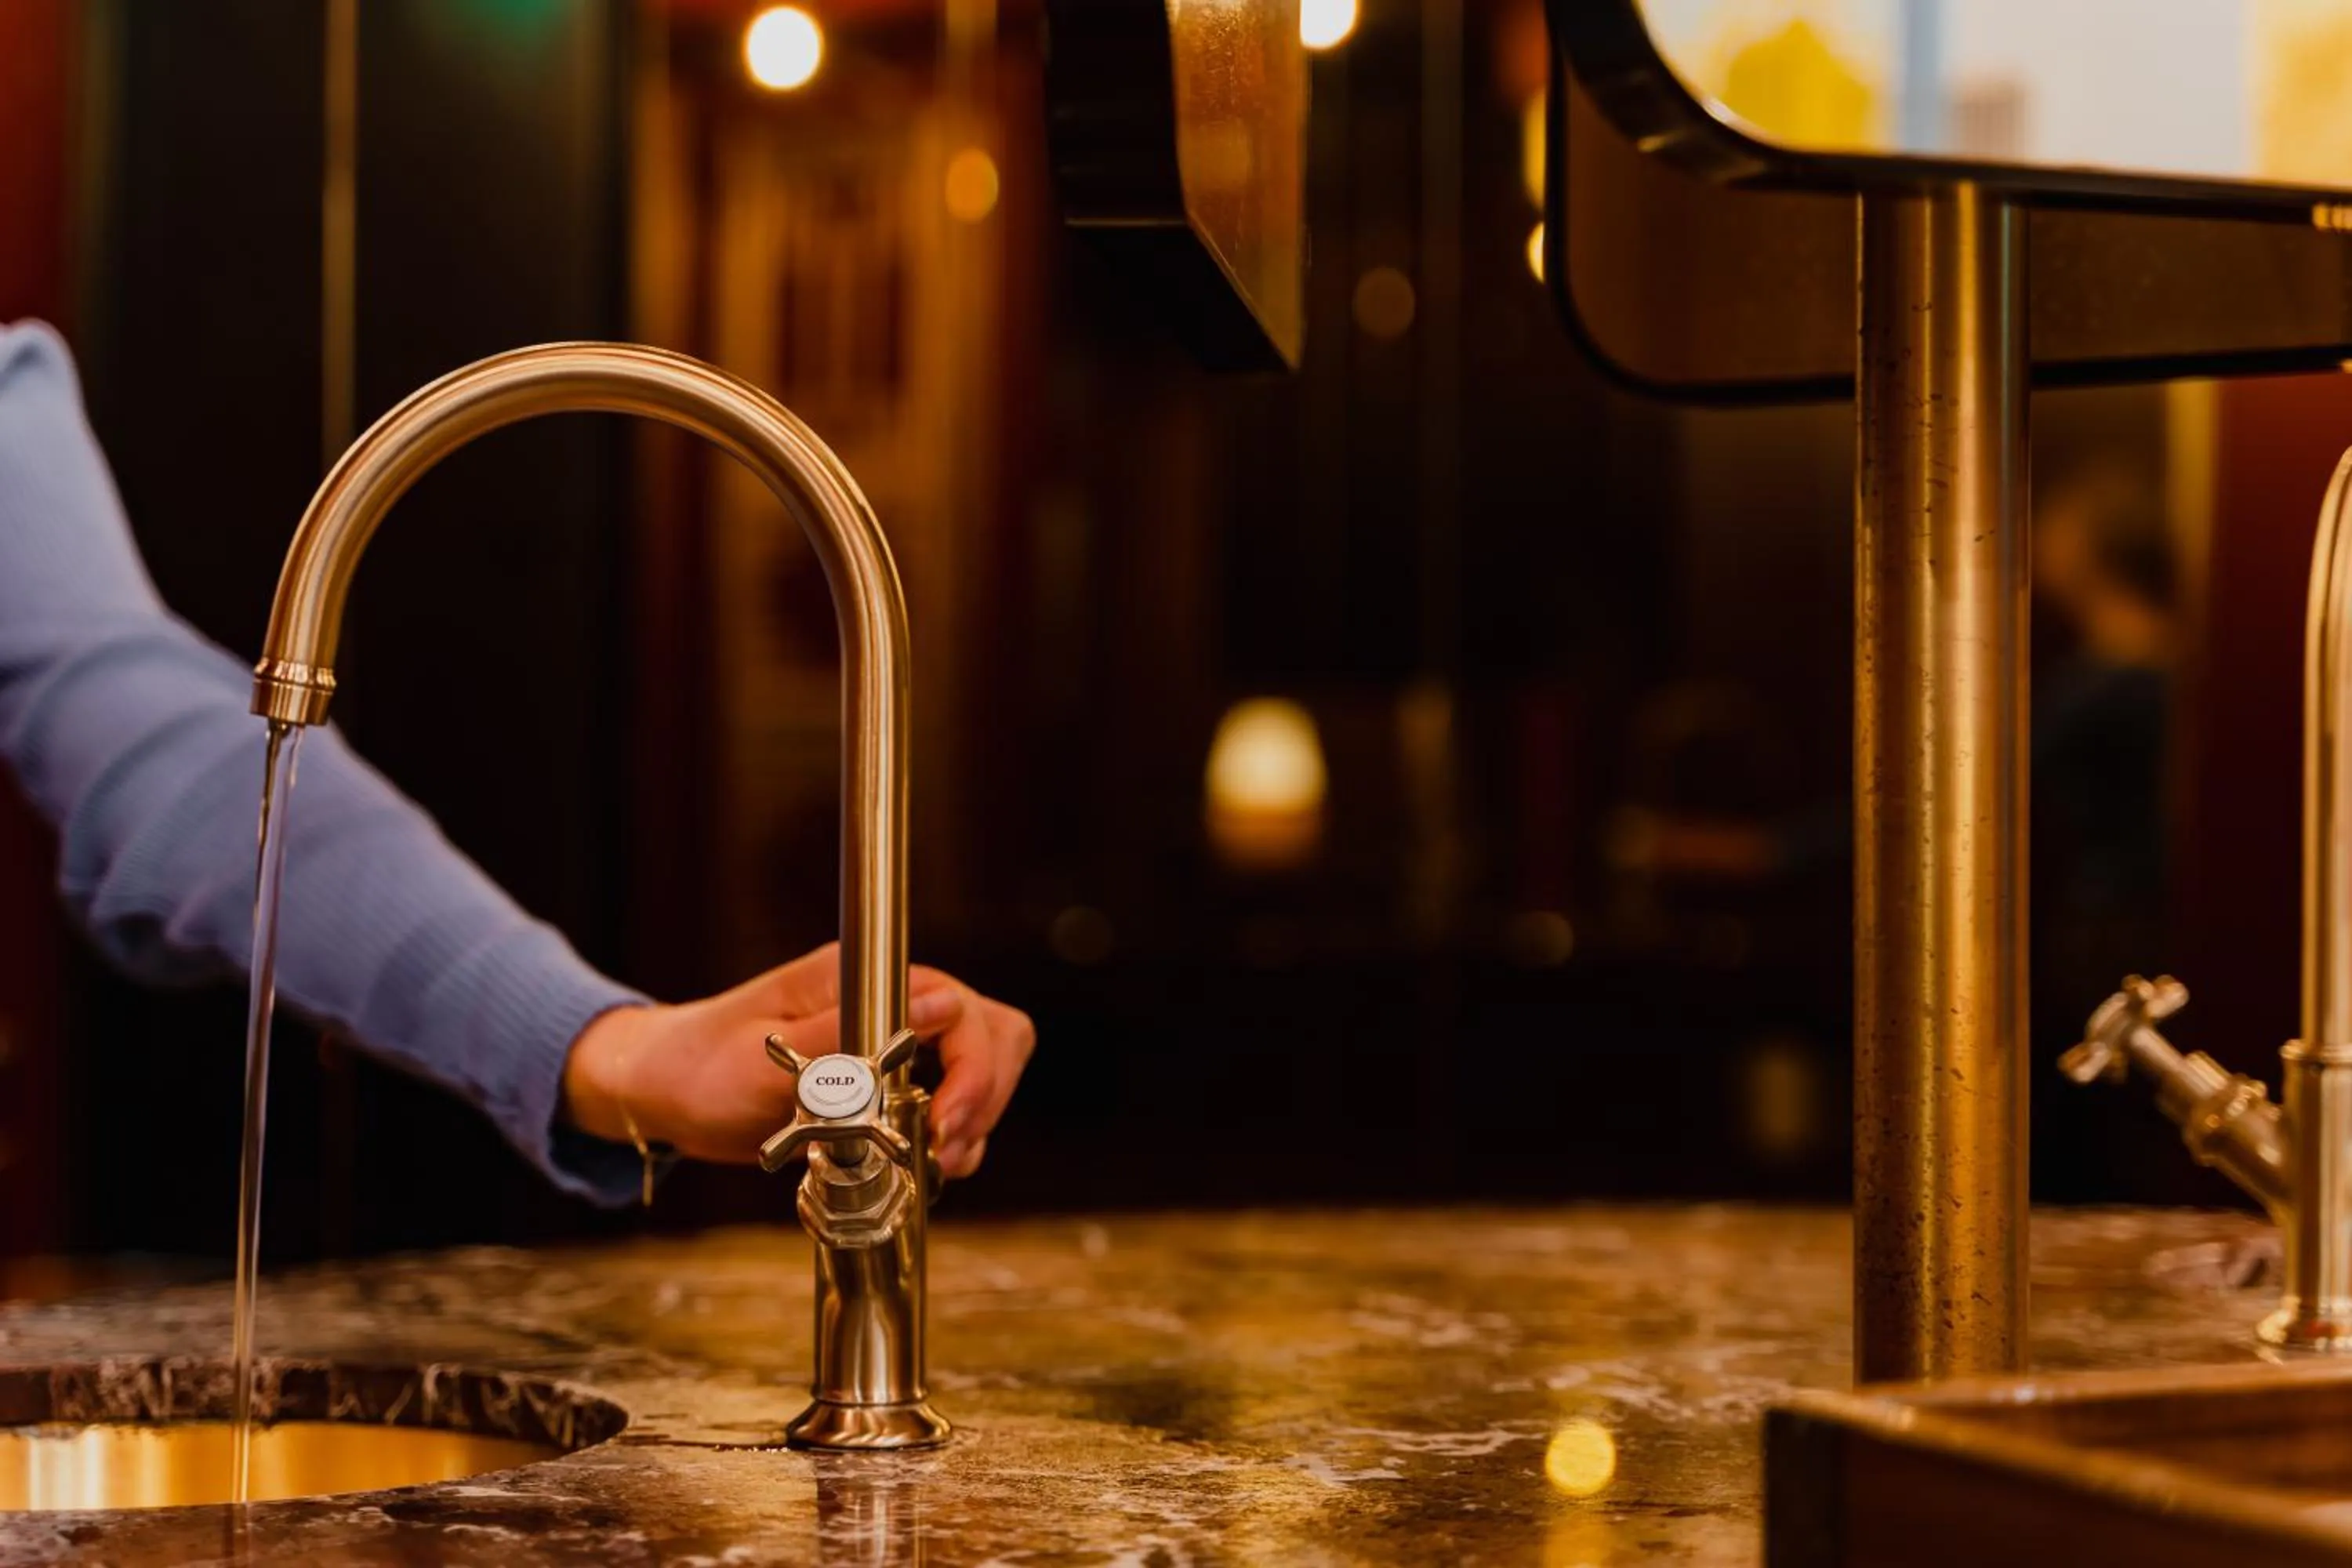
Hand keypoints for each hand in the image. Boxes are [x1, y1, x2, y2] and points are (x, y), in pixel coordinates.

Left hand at [561, 944, 1034, 1178]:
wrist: (664, 1093)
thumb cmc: (699, 1068)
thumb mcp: (763, 1059)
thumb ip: (850, 1035)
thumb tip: (942, 1004)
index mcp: (861, 983)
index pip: (961, 1007)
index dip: (973, 1066)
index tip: (945, 1123)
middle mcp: (891, 1007)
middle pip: (993, 1033)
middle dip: (984, 1095)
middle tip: (945, 1148)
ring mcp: (896, 1045)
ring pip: (984, 1069)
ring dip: (974, 1120)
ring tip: (937, 1163)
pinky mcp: (892, 1084)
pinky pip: (953, 1104)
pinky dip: (953, 1138)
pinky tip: (926, 1165)